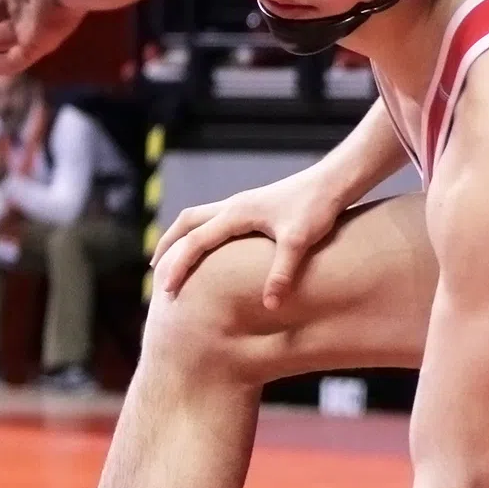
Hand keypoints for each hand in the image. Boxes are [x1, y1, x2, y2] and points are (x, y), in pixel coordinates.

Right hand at [150, 166, 343, 301]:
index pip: (196, 241)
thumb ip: (282, 273)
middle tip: (155, 274)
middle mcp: (233, 206)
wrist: (333, 181)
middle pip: (186, 223)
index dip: (178, 266)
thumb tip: (271, 305)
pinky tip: (208, 249)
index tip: (165, 289)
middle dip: (168, 248)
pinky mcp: (252, 206)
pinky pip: (214, 218)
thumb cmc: (317, 208)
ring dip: (181, 237)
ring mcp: (241, 204)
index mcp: (236, 214)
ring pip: (198, 217)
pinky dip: (200, 233)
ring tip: (172, 260)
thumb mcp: (299, 243)